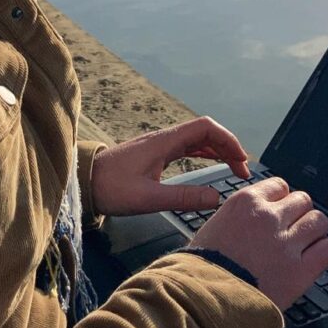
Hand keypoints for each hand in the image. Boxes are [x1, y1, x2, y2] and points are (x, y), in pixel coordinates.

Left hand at [90, 116, 249, 216]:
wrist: (84, 182)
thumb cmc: (112, 189)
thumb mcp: (148, 199)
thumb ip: (183, 198)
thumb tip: (217, 198)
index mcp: (165, 142)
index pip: (206, 128)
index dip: (228, 140)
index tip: (242, 161)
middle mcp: (165, 138)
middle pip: (206, 132)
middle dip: (228, 146)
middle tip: (243, 171)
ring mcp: (160, 145)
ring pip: (197, 139)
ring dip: (218, 150)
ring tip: (234, 169)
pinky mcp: (155, 154)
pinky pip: (187, 147)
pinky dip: (204, 153)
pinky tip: (212, 164)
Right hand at [190, 175, 327, 313]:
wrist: (204, 301)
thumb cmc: (202, 269)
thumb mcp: (213, 228)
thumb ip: (238, 217)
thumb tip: (250, 218)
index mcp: (245, 202)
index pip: (279, 186)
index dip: (282, 200)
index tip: (281, 212)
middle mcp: (268, 217)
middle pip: (303, 200)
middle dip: (300, 214)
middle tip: (294, 230)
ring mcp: (286, 243)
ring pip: (319, 221)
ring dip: (314, 232)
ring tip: (307, 245)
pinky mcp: (300, 271)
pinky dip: (324, 253)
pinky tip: (314, 260)